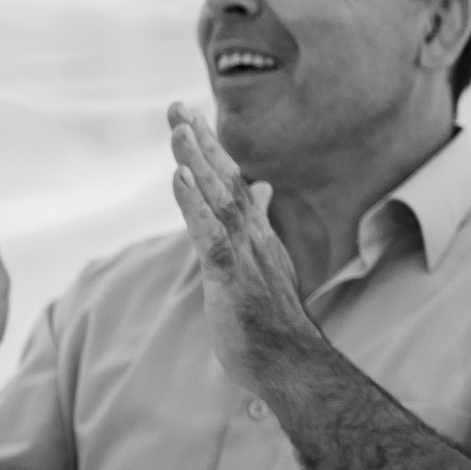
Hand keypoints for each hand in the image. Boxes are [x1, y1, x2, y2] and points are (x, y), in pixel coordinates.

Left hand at [168, 103, 314, 394]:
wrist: (293, 363)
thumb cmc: (275, 321)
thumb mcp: (265, 264)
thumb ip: (258, 224)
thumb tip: (261, 188)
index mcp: (258, 235)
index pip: (233, 183)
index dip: (211, 149)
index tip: (191, 116)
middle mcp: (254, 237)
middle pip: (225, 180)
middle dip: (201, 141)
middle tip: (177, 106)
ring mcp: (246, 255)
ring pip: (218, 199)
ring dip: (197, 162)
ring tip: (178, 129)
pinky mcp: (232, 277)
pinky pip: (211, 234)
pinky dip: (194, 204)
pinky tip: (179, 178)